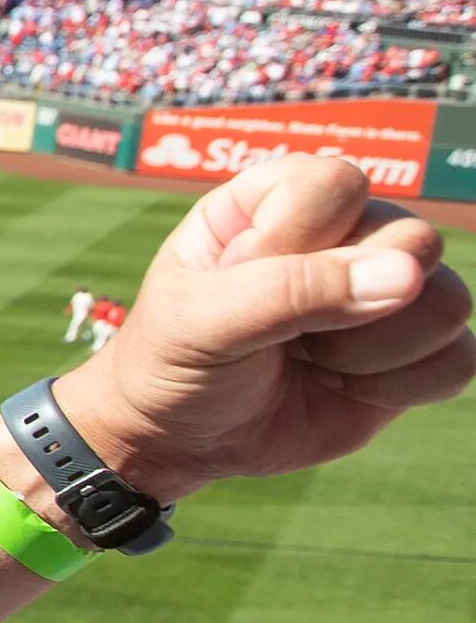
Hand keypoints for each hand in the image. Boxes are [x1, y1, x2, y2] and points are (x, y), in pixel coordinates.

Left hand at [48, 154, 472, 502]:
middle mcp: (347, 232)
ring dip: (373, 351)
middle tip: (282, 335)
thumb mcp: (204, 321)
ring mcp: (388, 288)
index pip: (338, 185)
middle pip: (413, 238)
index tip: (239, 281)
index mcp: (278, 199)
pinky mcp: (416, 348)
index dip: (297, 241)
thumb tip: (408, 274)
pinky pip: (460, 359)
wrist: (182, 438)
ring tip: (310, 360)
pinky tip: (342, 388)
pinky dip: (399, 387)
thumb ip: (293, 291)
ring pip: (448, 300)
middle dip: (344, 308)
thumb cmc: (174, 361)